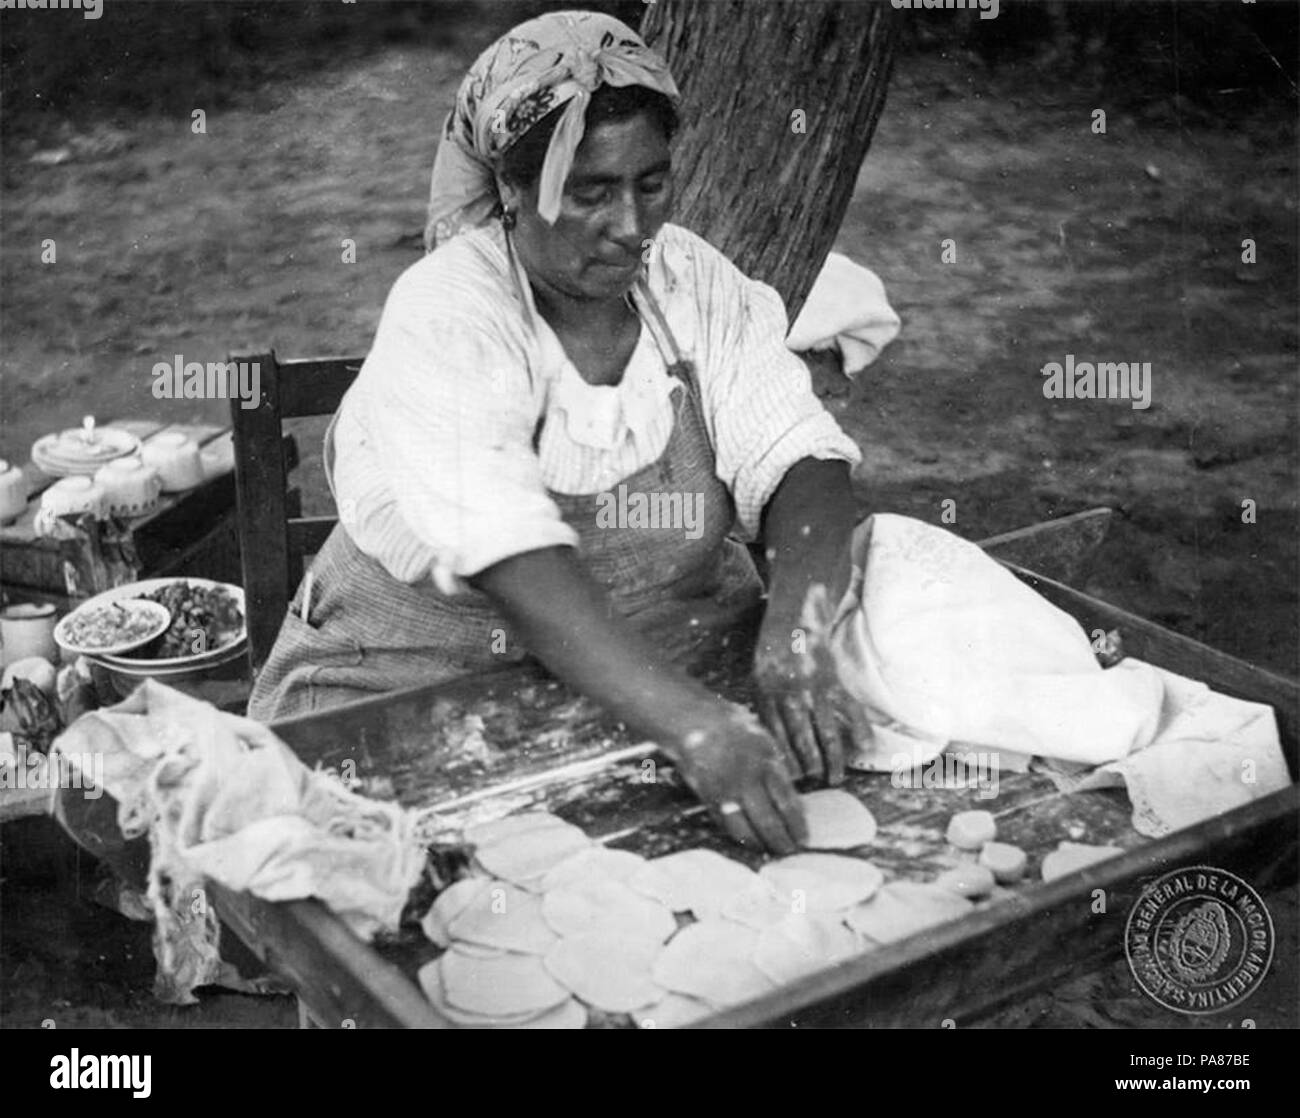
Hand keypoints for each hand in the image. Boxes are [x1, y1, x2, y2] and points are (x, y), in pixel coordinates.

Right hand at [671, 705, 807, 853]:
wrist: (696, 723)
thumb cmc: (737, 731)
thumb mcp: (765, 745)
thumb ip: (778, 774)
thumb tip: (793, 804)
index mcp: (767, 765)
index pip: (787, 804)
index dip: (797, 827)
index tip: (804, 840)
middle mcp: (747, 781)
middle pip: (768, 822)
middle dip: (781, 842)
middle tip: (790, 852)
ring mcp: (725, 792)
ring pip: (744, 830)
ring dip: (759, 844)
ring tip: (769, 850)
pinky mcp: (708, 799)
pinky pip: (725, 825)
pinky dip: (737, 836)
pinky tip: (747, 840)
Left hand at [753, 586, 872, 786]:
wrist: (794, 614)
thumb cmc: (772, 651)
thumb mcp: (759, 678)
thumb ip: (765, 708)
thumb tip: (771, 745)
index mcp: (767, 695)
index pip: (775, 737)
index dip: (784, 761)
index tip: (789, 781)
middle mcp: (791, 694)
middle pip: (800, 739)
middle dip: (808, 766)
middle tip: (814, 786)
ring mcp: (814, 687)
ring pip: (825, 731)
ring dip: (832, 758)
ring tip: (835, 778)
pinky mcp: (834, 679)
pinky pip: (849, 709)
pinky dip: (860, 729)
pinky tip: (866, 749)